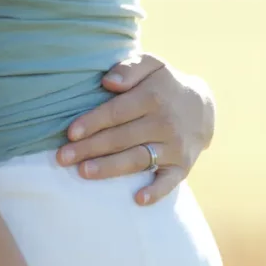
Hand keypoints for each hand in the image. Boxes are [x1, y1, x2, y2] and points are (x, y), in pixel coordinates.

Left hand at [56, 54, 215, 205]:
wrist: (203, 108)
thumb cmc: (163, 86)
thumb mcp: (152, 65)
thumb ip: (130, 68)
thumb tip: (108, 82)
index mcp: (153, 97)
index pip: (117, 112)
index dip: (93, 122)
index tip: (70, 133)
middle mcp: (165, 123)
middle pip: (122, 138)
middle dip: (90, 148)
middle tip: (62, 158)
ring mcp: (174, 147)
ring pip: (138, 159)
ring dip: (110, 168)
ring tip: (83, 172)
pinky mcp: (182, 167)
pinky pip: (169, 182)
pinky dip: (156, 192)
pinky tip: (138, 199)